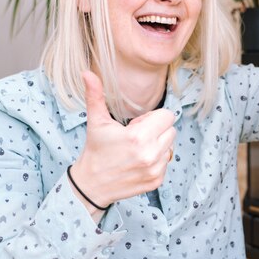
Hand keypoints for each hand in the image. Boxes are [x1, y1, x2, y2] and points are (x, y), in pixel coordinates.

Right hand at [69, 71, 176, 211]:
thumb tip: (87, 73)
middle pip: (171, 130)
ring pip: (170, 146)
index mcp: (138, 137)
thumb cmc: (95, 150)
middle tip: (136, 137)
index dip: (152, 117)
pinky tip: (138, 163)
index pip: (168, 116)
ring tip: (137, 150)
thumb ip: (95, 95)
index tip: (137, 125)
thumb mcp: (96, 122)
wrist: (91, 185)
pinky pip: (167, 162)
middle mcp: (150, 154)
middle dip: (157, 130)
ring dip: (158, 145)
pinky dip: (156, 161)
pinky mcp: (157, 181)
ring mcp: (155, 169)